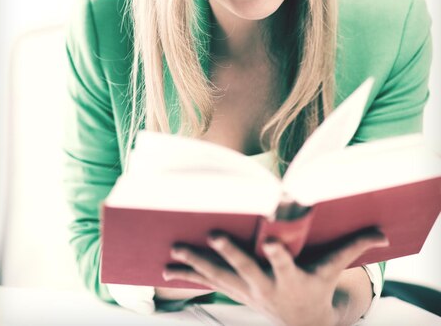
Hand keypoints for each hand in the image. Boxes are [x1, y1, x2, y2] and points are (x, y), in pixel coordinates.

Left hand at [162, 230, 387, 325]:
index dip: (277, 253)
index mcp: (291, 279)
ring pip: (219, 277)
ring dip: (196, 265)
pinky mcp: (233, 292)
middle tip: (212, 235)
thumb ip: (353, 247)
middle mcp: (266, 287)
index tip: (269, 238)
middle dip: (230, 254)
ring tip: (175, 251)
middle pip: (246, 270)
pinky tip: (166, 271)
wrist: (301, 324)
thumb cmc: (316, 288)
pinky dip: (188, 277)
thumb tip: (382, 233)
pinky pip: (208, 284)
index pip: (285, 264)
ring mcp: (246, 292)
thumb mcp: (333, 270)